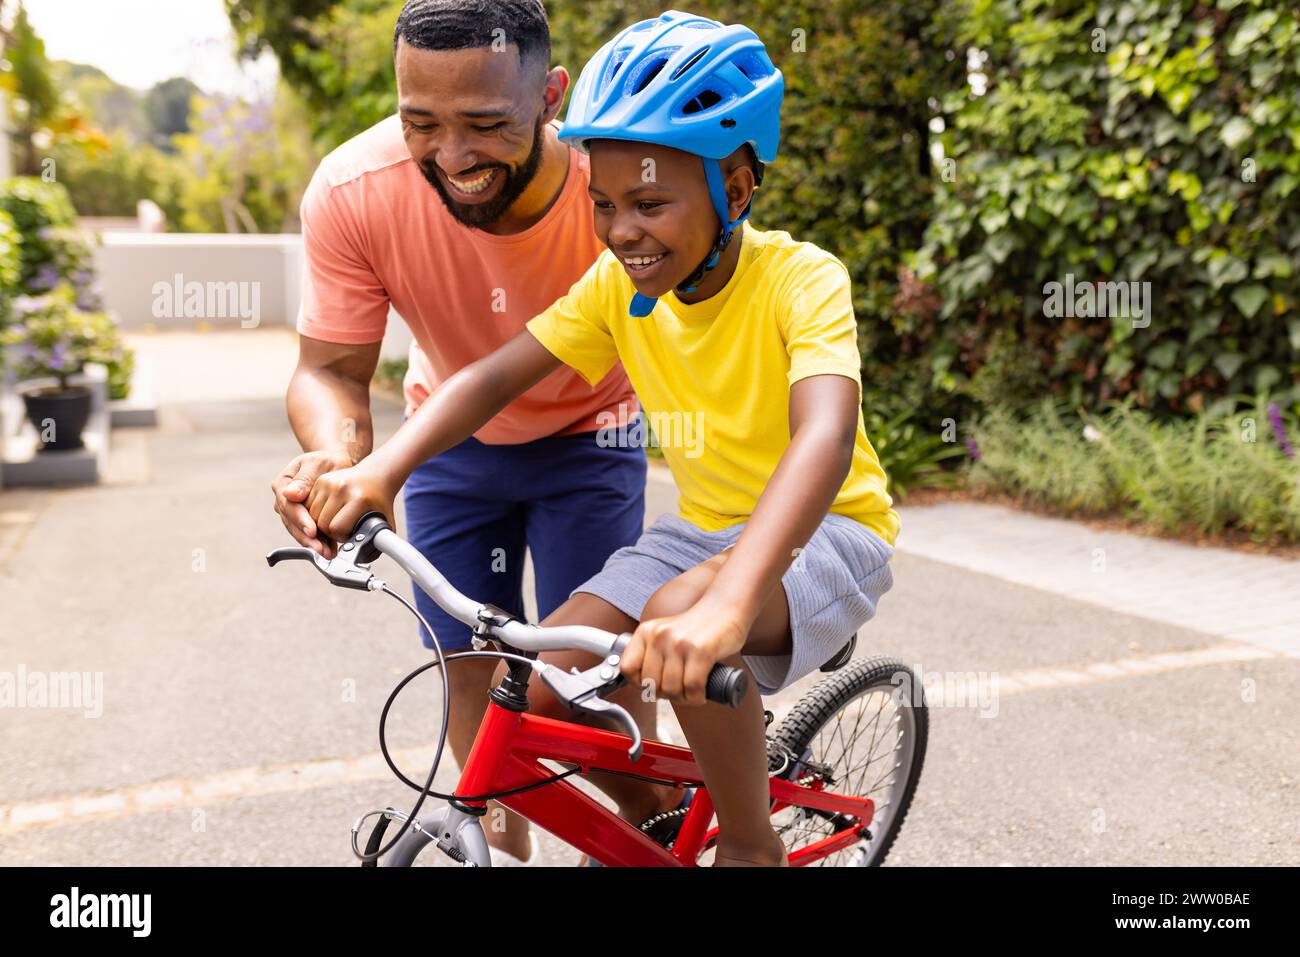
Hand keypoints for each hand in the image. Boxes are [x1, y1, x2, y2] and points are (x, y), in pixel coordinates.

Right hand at [272, 449, 354, 557]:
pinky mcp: (304, 521)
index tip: (312, 529)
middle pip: (292, 523)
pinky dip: (319, 543)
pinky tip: (330, 550)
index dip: (300, 519)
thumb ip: (303, 479)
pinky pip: (309, 534)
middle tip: (320, 548)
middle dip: (306, 538)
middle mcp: (285, 501)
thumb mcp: (317, 463)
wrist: (335, 465)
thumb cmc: (326, 461)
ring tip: (327, 553)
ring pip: (299, 531)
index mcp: (283, 485)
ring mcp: (293, 513)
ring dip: (313, 544)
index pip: (288, 505)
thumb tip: (289, 494)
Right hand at [304, 460, 399, 550]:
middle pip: (321, 523)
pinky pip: (309, 505)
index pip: (336, 529)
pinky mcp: (321, 480)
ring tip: (335, 524)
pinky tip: (328, 515)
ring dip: (320, 525)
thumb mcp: (383, 523)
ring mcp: (329, 482)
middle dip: (329, 533)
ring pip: (312, 515)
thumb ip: (374, 543)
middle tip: (341, 532)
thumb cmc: (379, 502)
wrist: (376, 477)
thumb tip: (359, 560)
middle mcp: (341, 488)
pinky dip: (315, 514)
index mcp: (358, 498)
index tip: (350, 536)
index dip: (341, 538)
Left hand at [620, 601, 748, 706]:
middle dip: (666, 695)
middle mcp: (659, 636)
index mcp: (646, 631)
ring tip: (691, 693)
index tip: (654, 686)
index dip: (640, 684)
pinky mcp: (701, 651)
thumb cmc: (698, 627)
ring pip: (671, 689)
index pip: (628, 668)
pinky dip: (696, 698)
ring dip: (683, 699)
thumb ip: (653, 653)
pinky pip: (692, 687)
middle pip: (651, 684)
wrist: (725, 607)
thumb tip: (646, 688)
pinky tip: (700, 694)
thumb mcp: (665, 633)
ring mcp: (679, 643)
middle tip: (679, 692)